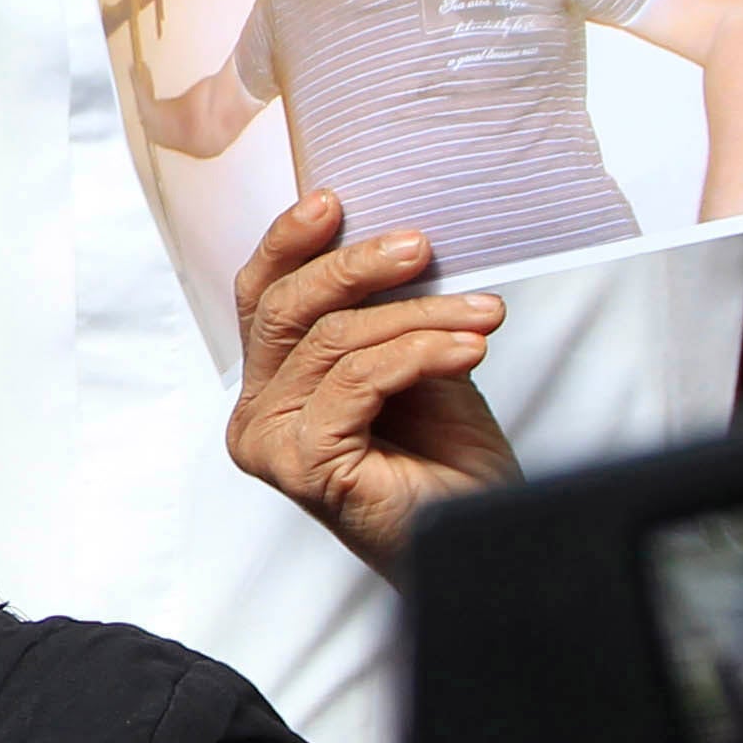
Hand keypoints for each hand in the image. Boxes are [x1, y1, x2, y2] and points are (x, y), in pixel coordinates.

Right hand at [224, 194, 521, 577]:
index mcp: (270, 391)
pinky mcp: (303, 464)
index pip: (261, 300)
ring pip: (335, 342)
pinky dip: (419, 353)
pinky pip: (358, 380)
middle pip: (286, 310)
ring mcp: (272, 443)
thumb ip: (385, 317)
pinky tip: (467, 350)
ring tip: (481, 316)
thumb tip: (387, 242)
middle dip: (356, 267)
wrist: (486, 541)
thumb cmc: (450, 468)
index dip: (288, 244)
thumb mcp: (416, 368)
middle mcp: (256, 416)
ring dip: (419, 317)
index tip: (333, 201)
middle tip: (420, 246)